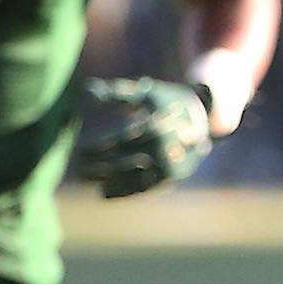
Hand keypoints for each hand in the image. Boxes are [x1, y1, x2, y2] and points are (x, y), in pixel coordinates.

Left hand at [74, 77, 213, 198]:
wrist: (204, 117)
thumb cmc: (166, 101)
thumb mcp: (145, 92)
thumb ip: (116, 92)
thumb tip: (86, 90)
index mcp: (155, 126)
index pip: (120, 141)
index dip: (97, 148)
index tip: (79, 151)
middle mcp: (163, 148)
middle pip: (124, 162)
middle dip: (99, 167)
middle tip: (79, 171)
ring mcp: (169, 164)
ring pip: (134, 179)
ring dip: (110, 182)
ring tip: (90, 182)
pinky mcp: (172, 177)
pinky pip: (145, 187)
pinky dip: (125, 192)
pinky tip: (105, 193)